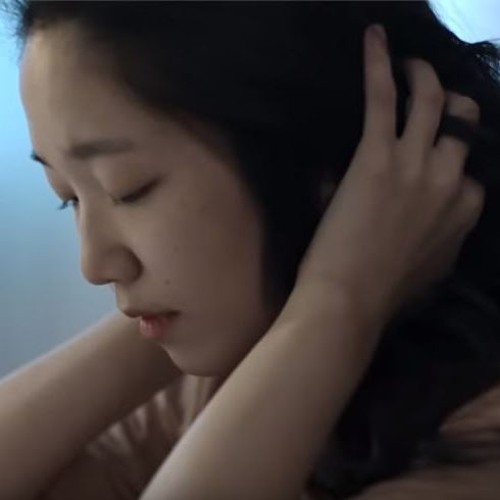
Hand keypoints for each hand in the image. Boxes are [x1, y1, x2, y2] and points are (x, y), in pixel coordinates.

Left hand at [294, 24, 484, 322]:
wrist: (350, 300)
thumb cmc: (383, 292)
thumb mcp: (429, 267)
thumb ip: (437, 238)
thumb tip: (425, 221)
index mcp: (465, 211)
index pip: (470, 170)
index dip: (452, 156)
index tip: (435, 148)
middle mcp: (450, 181)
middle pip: (460, 125)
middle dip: (450, 104)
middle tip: (428, 91)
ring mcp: (416, 165)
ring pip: (430, 101)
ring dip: (422, 75)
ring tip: (410, 64)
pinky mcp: (377, 157)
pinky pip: (382, 97)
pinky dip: (379, 64)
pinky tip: (375, 40)